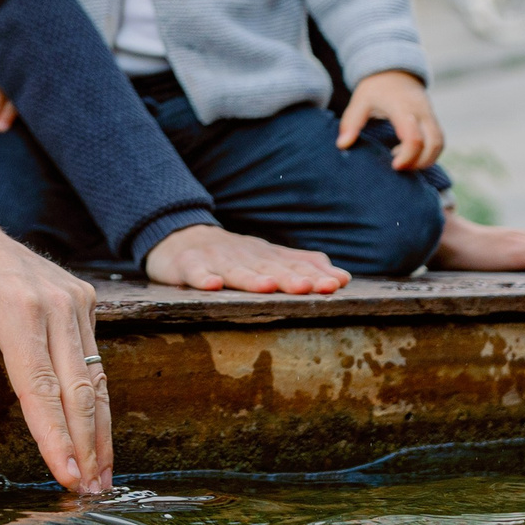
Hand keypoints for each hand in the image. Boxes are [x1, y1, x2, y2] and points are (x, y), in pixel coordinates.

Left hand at [0, 168, 109, 494]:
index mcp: (16, 304)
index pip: (40, 385)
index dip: (54, 436)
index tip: (66, 476)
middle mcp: (54, 301)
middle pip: (78, 387)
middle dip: (87, 444)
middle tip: (91, 493)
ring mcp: (72, 298)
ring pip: (94, 376)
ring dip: (101, 428)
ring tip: (103, 476)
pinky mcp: (80, 298)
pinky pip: (93, 356)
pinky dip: (99, 398)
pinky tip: (98, 431)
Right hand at [144, 223, 348, 292]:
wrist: (180, 237)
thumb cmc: (233, 255)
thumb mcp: (269, 258)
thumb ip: (304, 266)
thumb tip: (344, 277)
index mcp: (265, 255)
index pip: (292, 265)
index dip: (313, 274)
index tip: (336, 284)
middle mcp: (244, 255)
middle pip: (268, 267)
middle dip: (288, 277)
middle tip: (309, 287)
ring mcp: (214, 259)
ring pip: (234, 270)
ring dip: (251, 278)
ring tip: (268, 286)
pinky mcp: (186, 264)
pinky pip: (194, 272)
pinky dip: (202, 277)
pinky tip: (212, 285)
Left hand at [338, 70, 443, 170]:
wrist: (395, 72)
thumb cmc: (376, 88)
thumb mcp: (360, 101)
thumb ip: (351, 122)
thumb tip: (342, 145)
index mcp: (402, 107)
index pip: (413, 137)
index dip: (407, 156)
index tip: (394, 166)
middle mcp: (421, 112)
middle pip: (434, 143)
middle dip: (420, 162)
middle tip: (398, 168)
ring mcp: (430, 115)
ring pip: (440, 143)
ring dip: (426, 159)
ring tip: (404, 163)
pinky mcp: (433, 120)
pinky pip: (439, 141)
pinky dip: (429, 153)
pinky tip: (409, 155)